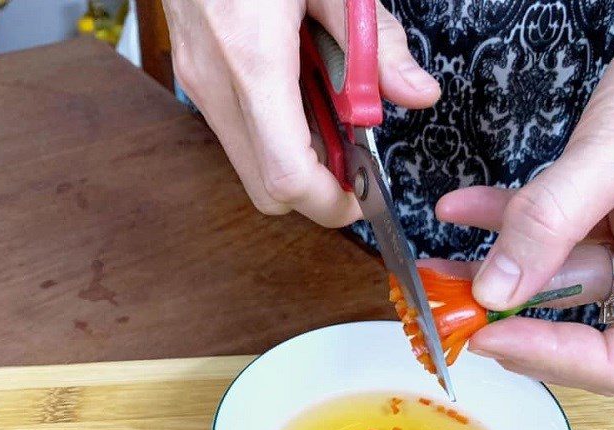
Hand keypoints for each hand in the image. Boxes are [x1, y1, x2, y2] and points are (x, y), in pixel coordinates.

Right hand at [163, 0, 439, 226]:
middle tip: (352, 158)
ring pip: (252, 168)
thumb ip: (378, 42)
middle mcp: (216, 84)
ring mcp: (199, 84)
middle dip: (316, 191)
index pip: (288, 177)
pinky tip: (299, 92)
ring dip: (297, 160)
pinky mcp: (196, 78)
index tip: (361, 196)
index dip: (329, 203)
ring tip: (328, 111)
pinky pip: (240, 136)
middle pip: (267, 190)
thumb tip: (418, 95)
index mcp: (254, 59)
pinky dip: (276, 135)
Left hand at [434, 0, 613, 397]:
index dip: (562, 359)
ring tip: (438, 264)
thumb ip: (556, 218)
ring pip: (560, 277)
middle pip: (591, 328)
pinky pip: (555, 231)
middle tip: (456, 311)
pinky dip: (510, 220)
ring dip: (496, 269)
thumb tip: (494, 290)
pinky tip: (464, 209)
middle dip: (516, 317)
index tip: (495, 337)